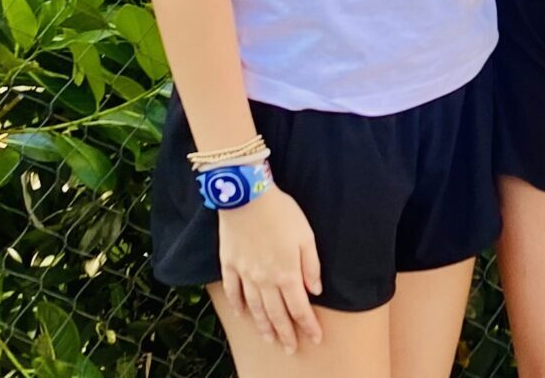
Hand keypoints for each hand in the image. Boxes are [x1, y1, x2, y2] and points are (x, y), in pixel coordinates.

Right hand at [218, 187, 323, 348]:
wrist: (247, 195)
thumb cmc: (281, 212)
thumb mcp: (306, 235)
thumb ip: (311, 265)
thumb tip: (315, 291)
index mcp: (286, 273)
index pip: (299, 308)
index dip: (308, 325)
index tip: (315, 338)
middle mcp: (265, 280)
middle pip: (276, 314)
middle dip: (285, 334)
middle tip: (291, 349)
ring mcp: (245, 274)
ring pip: (255, 308)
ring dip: (263, 326)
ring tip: (270, 339)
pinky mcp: (229, 264)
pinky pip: (233, 291)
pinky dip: (237, 305)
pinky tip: (242, 314)